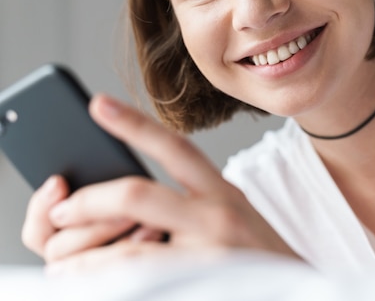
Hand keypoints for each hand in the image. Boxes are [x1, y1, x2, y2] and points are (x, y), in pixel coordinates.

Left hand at [22, 94, 296, 273]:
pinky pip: (138, 280)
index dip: (134, 124)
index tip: (97, 104)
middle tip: (60, 209)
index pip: (175, 148)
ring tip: (62, 261)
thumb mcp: (234, 217)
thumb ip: (193, 206)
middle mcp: (220, 216)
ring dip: (83, 253)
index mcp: (224, 193)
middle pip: (137, 194)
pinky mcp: (206, 285)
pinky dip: (102, 280)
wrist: (303, 293)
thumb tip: (126, 212)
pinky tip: (85, 281)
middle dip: (87, 201)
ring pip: (128, 248)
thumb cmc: (258, 259)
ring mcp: (212, 255)